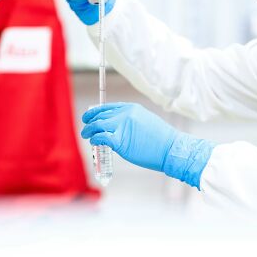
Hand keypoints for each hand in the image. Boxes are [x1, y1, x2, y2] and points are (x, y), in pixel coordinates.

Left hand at [81, 103, 215, 188]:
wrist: (170, 149)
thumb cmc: (161, 139)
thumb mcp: (146, 120)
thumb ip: (131, 120)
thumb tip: (118, 126)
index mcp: (131, 108)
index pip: (107, 107)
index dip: (96, 112)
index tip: (90, 117)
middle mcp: (125, 114)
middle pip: (100, 115)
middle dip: (89, 121)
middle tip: (86, 128)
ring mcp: (122, 127)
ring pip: (97, 125)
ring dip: (89, 130)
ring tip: (86, 135)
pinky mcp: (120, 141)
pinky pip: (100, 138)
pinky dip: (95, 140)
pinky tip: (94, 142)